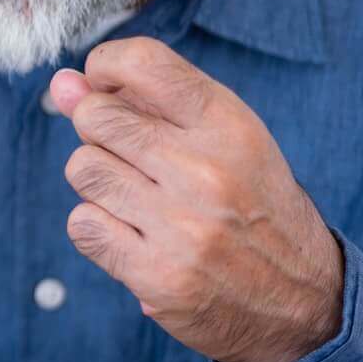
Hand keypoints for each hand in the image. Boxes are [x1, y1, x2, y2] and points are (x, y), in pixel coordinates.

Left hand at [49, 37, 343, 361]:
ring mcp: (181, 225)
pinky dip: (97, 227)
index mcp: (229, 125)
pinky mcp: (156, 274)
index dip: (104, 66)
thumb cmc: (250, 203)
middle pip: (95, 116)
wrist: (300, 299)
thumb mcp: (222, 139)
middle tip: (130, 154)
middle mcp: (206, 170)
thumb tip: (62, 84)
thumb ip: (145, 103)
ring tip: (137, 197)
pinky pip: (82, 225)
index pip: (142, 62)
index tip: (104, 83)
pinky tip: (134, 234)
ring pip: (82, 169)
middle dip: (97, 129)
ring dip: (97, 181)